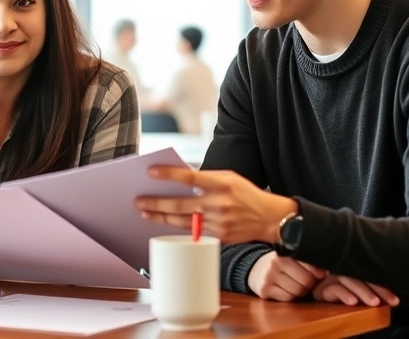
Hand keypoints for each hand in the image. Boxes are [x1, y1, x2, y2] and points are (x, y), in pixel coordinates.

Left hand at [134, 166, 295, 243]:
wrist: (270, 218)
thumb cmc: (246, 194)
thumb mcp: (228, 178)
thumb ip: (205, 179)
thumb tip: (178, 179)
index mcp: (221, 183)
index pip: (189, 177)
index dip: (168, 174)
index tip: (150, 172)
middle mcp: (218, 203)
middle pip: (180, 204)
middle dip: (156, 203)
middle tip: (139, 201)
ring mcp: (218, 222)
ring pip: (182, 221)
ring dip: (161, 218)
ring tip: (146, 213)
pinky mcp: (218, 236)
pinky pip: (193, 231)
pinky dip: (178, 227)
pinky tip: (165, 223)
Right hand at [247, 252, 326, 301]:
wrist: (257, 270)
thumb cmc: (283, 265)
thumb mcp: (294, 258)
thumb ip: (309, 262)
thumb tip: (325, 272)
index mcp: (286, 252)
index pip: (310, 264)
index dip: (317, 272)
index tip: (319, 274)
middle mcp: (276, 262)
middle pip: (306, 280)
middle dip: (309, 284)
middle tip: (304, 281)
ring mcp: (269, 276)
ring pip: (298, 291)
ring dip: (300, 291)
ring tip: (294, 284)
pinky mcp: (265, 289)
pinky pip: (288, 298)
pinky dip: (290, 296)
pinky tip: (285, 289)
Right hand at [311, 274, 398, 306]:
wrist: (313, 293)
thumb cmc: (341, 296)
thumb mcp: (358, 291)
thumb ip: (370, 289)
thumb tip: (392, 297)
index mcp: (354, 271)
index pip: (370, 276)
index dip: (382, 288)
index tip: (394, 301)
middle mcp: (344, 272)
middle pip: (361, 276)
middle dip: (375, 289)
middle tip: (385, 301)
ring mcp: (333, 279)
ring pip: (348, 280)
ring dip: (362, 291)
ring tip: (373, 302)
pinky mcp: (322, 289)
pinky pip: (332, 289)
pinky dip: (343, 294)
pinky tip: (352, 302)